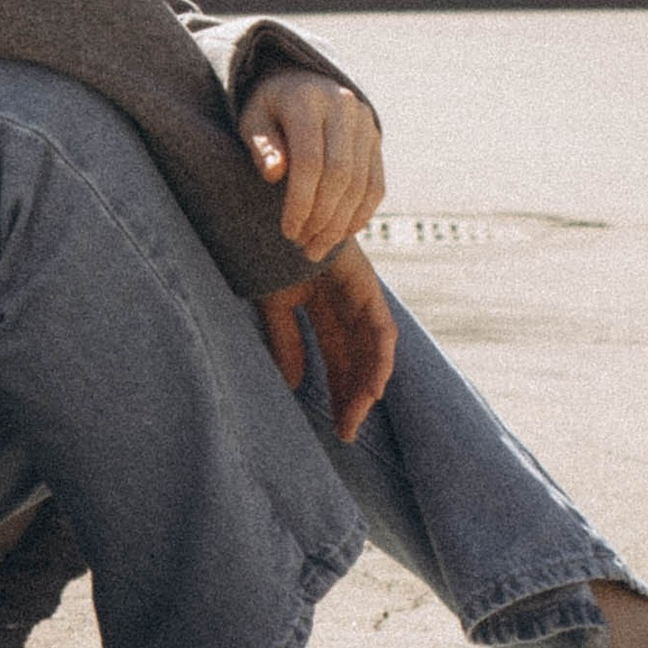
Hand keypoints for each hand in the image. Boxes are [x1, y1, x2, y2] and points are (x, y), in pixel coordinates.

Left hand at [239, 68, 384, 256]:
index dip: (300, 201)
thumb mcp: (253, 120)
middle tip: (303, 245)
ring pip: (361, 184)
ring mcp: (364, 122)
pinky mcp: (375, 138)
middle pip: (339, 174)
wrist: (298, 83)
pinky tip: (340, 234)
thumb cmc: (269, 110)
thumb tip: (274, 173)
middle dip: (322, 218)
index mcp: (307, 99)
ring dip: (340, 224)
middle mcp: (343, 106)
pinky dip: (360, 215)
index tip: (288, 231)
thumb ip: (261, 145)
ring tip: (317, 248)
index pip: (309, 160)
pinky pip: (376, 184)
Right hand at [259, 243, 398, 444]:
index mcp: (323, 307)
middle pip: (357, 359)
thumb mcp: (274, 306)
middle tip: (346, 432)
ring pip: (373, 350)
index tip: (336, 427)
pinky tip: (374, 388)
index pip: (337, 359)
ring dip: (368, 384)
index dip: (338, 392)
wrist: (267, 215)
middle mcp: (345, 303)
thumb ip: (287, 343)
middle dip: (353, 396)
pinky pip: (382, 329)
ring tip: (358, 415)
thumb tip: (294, 386)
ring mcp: (358, 293)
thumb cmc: (265, 252)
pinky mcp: (366, 285)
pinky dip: (381, 359)